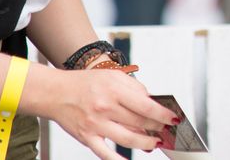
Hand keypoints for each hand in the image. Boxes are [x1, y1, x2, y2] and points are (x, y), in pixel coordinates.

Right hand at [48, 69, 177, 159]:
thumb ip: (133, 88)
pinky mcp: (86, 137)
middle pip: (139, 122)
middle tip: (166, 132)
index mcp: (114, 89)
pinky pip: (105, 153)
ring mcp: (95, 124)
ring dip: (145, 143)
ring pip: (128, 139)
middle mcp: (105, 106)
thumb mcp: (112, 76)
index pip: (146, 105)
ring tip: (154, 144)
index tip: (174, 119)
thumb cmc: (85, 84)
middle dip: (157, 129)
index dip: (163, 114)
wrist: (55, 92)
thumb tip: (151, 101)